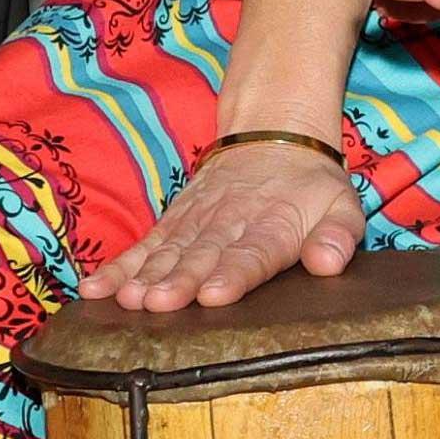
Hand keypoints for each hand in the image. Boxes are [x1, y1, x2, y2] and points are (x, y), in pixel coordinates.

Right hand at [90, 140, 364, 311]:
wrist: (274, 135)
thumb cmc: (311, 186)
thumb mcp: (342, 205)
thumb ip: (339, 236)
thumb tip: (329, 262)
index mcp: (274, 226)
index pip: (253, 253)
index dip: (232, 275)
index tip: (212, 295)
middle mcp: (230, 224)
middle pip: (203, 254)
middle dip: (180, 280)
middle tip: (158, 303)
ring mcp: (197, 221)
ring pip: (170, 250)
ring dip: (146, 275)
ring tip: (129, 299)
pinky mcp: (174, 221)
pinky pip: (145, 244)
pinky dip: (120, 266)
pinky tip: (97, 288)